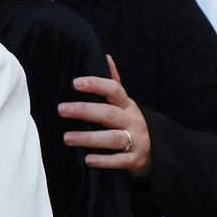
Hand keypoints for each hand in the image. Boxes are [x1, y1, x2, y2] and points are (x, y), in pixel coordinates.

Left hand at [59, 55, 151, 175]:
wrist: (154, 152)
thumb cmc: (129, 123)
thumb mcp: (125, 103)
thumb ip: (114, 82)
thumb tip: (105, 56)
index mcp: (127, 104)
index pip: (114, 89)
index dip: (95, 84)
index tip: (75, 83)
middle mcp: (132, 120)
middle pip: (108, 113)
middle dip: (84, 110)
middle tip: (61, 109)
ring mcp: (135, 140)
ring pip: (112, 138)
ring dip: (89, 138)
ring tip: (67, 137)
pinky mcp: (135, 159)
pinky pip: (119, 160)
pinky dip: (104, 161)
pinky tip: (88, 159)